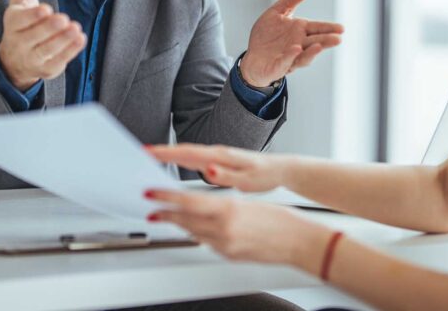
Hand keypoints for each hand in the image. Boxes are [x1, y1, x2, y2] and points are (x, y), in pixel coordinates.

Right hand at [0, 0, 86, 89]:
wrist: (15, 59)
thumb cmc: (23, 21)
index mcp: (13, 22)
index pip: (20, 21)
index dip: (32, 17)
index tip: (46, 9)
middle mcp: (19, 42)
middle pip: (34, 36)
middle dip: (49, 28)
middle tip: (64, 19)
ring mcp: (33, 58)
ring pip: (47, 50)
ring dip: (62, 40)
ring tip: (75, 29)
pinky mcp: (48, 69)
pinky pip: (59, 61)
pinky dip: (70, 51)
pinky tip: (80, 38)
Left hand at [145, 189, 330, 266]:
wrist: (297, 242)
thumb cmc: (280, 219)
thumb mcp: (247, 202)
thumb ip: (223, 204)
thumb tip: (202, 201)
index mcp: (229, 211)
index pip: (189, 202)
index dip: (167, 197)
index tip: (152, 192)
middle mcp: (224, 231)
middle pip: (185, 220)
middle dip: (165, 211)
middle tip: (150, 204)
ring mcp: (226, 246)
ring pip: (193, 232)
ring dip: (177, 222)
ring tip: (164, 214)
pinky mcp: (230, 256)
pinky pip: (206, 242)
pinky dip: (195, 232)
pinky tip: (191, 227)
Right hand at [146, 143, 291, 191]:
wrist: (280, 169)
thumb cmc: (265, 175)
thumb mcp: (247, 180)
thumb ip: (226, 175)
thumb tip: (207, 170)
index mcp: (220, 157)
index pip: (188, 153)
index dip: (166, 153)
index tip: (148, 151)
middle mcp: (216, 153)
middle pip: (184, 151)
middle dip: (162, 151)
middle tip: (141, 153)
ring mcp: (217, 156)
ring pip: (188, 154)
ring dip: (169, 154)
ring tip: (151, 158)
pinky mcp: (219, 161)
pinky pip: (194, 158)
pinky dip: (181, 159)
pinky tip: (175, 164)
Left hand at [240, 0, 343, 86]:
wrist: (253, 58)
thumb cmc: (268, 35)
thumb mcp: (280, 10)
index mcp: (300, 30)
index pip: (317, 28)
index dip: (329, 29)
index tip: (342, 28)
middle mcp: (298, 45)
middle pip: (314, 43)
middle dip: (325, 41)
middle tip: (338, 39)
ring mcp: (289, 58)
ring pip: (303, 57)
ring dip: (311, 52)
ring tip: (319, 46)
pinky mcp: (277, 67)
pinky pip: (284, 62)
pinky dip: (290, 57)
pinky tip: (295, 49)